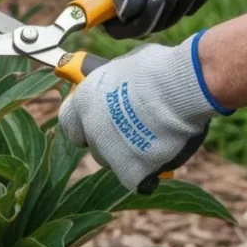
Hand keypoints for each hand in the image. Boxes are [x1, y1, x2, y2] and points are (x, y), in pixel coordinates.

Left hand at [58, 32, 232, 193]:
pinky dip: (149, 171)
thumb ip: (115, 83)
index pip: (68, 121)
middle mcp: (91, 129)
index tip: (95, 119)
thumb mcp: (125, 67)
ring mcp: (109, 153)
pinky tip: (163, 156)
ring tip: (155, 139)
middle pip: (95, 145)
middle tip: (132, 130)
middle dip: (109, 140)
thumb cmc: (157, 70)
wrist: (177, 89)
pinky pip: (138, 179)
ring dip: (129, 155)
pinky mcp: (131, 173)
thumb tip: (119, 81)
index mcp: (84, 100)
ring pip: (114, 162)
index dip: (83, 122)